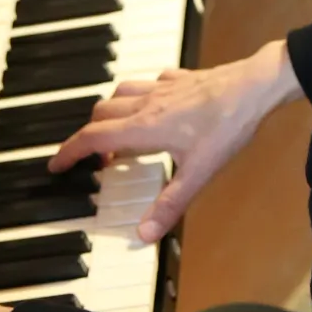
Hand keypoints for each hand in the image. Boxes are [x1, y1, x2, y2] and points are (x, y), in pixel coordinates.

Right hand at [49, 40, 302, 241]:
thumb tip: (145, 233)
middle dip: (88, 135)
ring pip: (120, 93)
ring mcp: (164, 87)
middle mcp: (147, 103)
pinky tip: (153, 103)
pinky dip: (141, 94)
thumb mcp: (199, 173)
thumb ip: (170, 204)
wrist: (256, 86)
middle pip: (100, 114)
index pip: (93, 138)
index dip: (69, 152)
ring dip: (110, 112)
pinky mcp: (181, 78)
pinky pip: (150, 82)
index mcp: (144, 126)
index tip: (55, 164)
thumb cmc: (229, 125)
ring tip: (115, 132)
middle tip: (92, 157)